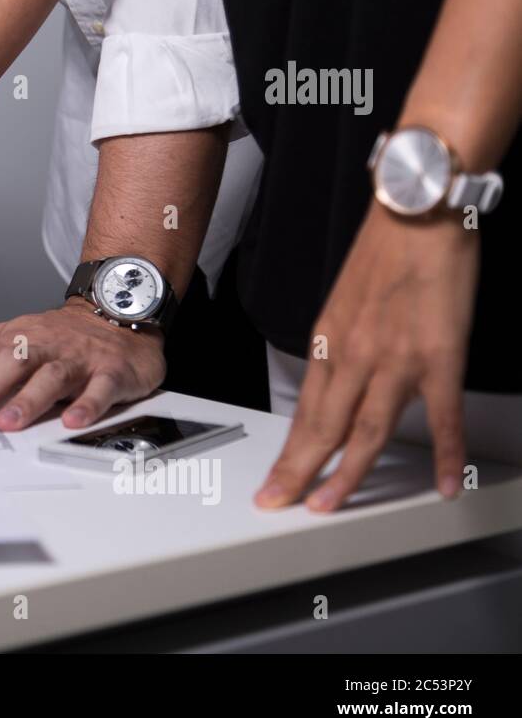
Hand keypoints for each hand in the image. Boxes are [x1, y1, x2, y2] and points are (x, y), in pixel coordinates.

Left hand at [0, 299, 165, 429]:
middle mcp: (37, 346)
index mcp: (8, 340)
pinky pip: (99, 388)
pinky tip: (73, 421)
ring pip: (48, 376)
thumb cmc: (52, 336)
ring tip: (6, 424)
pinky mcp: (109, 371)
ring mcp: (74, 359)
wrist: (115, 313)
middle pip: (4, 365)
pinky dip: (87, 404)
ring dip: (26, 399)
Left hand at [256, 204, 477, 512]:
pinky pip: (440, 416)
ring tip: (331, 505)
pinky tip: (442, 482)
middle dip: (298, 472)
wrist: (416, 212)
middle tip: (279, 503)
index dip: (288, 451)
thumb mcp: (343, 303)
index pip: (303, 412)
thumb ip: (341, 346)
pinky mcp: (439, 357)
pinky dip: (442, 454)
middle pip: (322, 428)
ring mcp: (396, 360)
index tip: (275, 480)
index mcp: (329, 343)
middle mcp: (354, 356)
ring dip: (347, 474)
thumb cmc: (384, 253)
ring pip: (365, 431)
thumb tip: (336, 380)